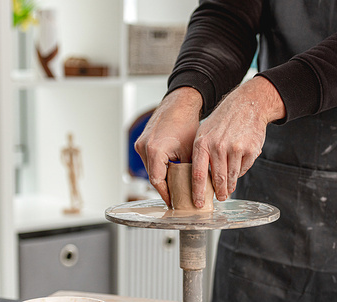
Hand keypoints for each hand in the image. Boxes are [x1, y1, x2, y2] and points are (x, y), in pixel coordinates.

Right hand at [134, 87, 201, 206]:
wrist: (179, 105)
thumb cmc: (186, 123)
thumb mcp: (191, 151)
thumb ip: (189, 170)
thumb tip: (196, 188)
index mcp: (155, 151)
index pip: (157, 181)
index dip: (166, 194)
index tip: (172, 203)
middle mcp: (144, 148)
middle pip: (153, 176)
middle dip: (165, 187)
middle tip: (175, 197)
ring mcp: (140, 144)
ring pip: (151, 169)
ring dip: (162, 177)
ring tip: (174, 186)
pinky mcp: (142, 141)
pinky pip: (149, 160)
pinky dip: (159, 167)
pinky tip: (170, 171)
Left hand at [191, 76, 285, 206]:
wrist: (247, 105)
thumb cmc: (223, 121)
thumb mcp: (205, 132)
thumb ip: (201, 154)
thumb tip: (198, 179)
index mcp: (202, 143)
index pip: (198, 174)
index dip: (198, 192)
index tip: (198, 203)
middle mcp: (218, 146)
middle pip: (217, 179)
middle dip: (219, 193)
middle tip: (220, 198)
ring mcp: (235, 149)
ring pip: (231, 177)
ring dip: (230, 186)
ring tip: (228, 190)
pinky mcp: (250, 150)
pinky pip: (243, 169)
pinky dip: (240, 171)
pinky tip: (239, 166)